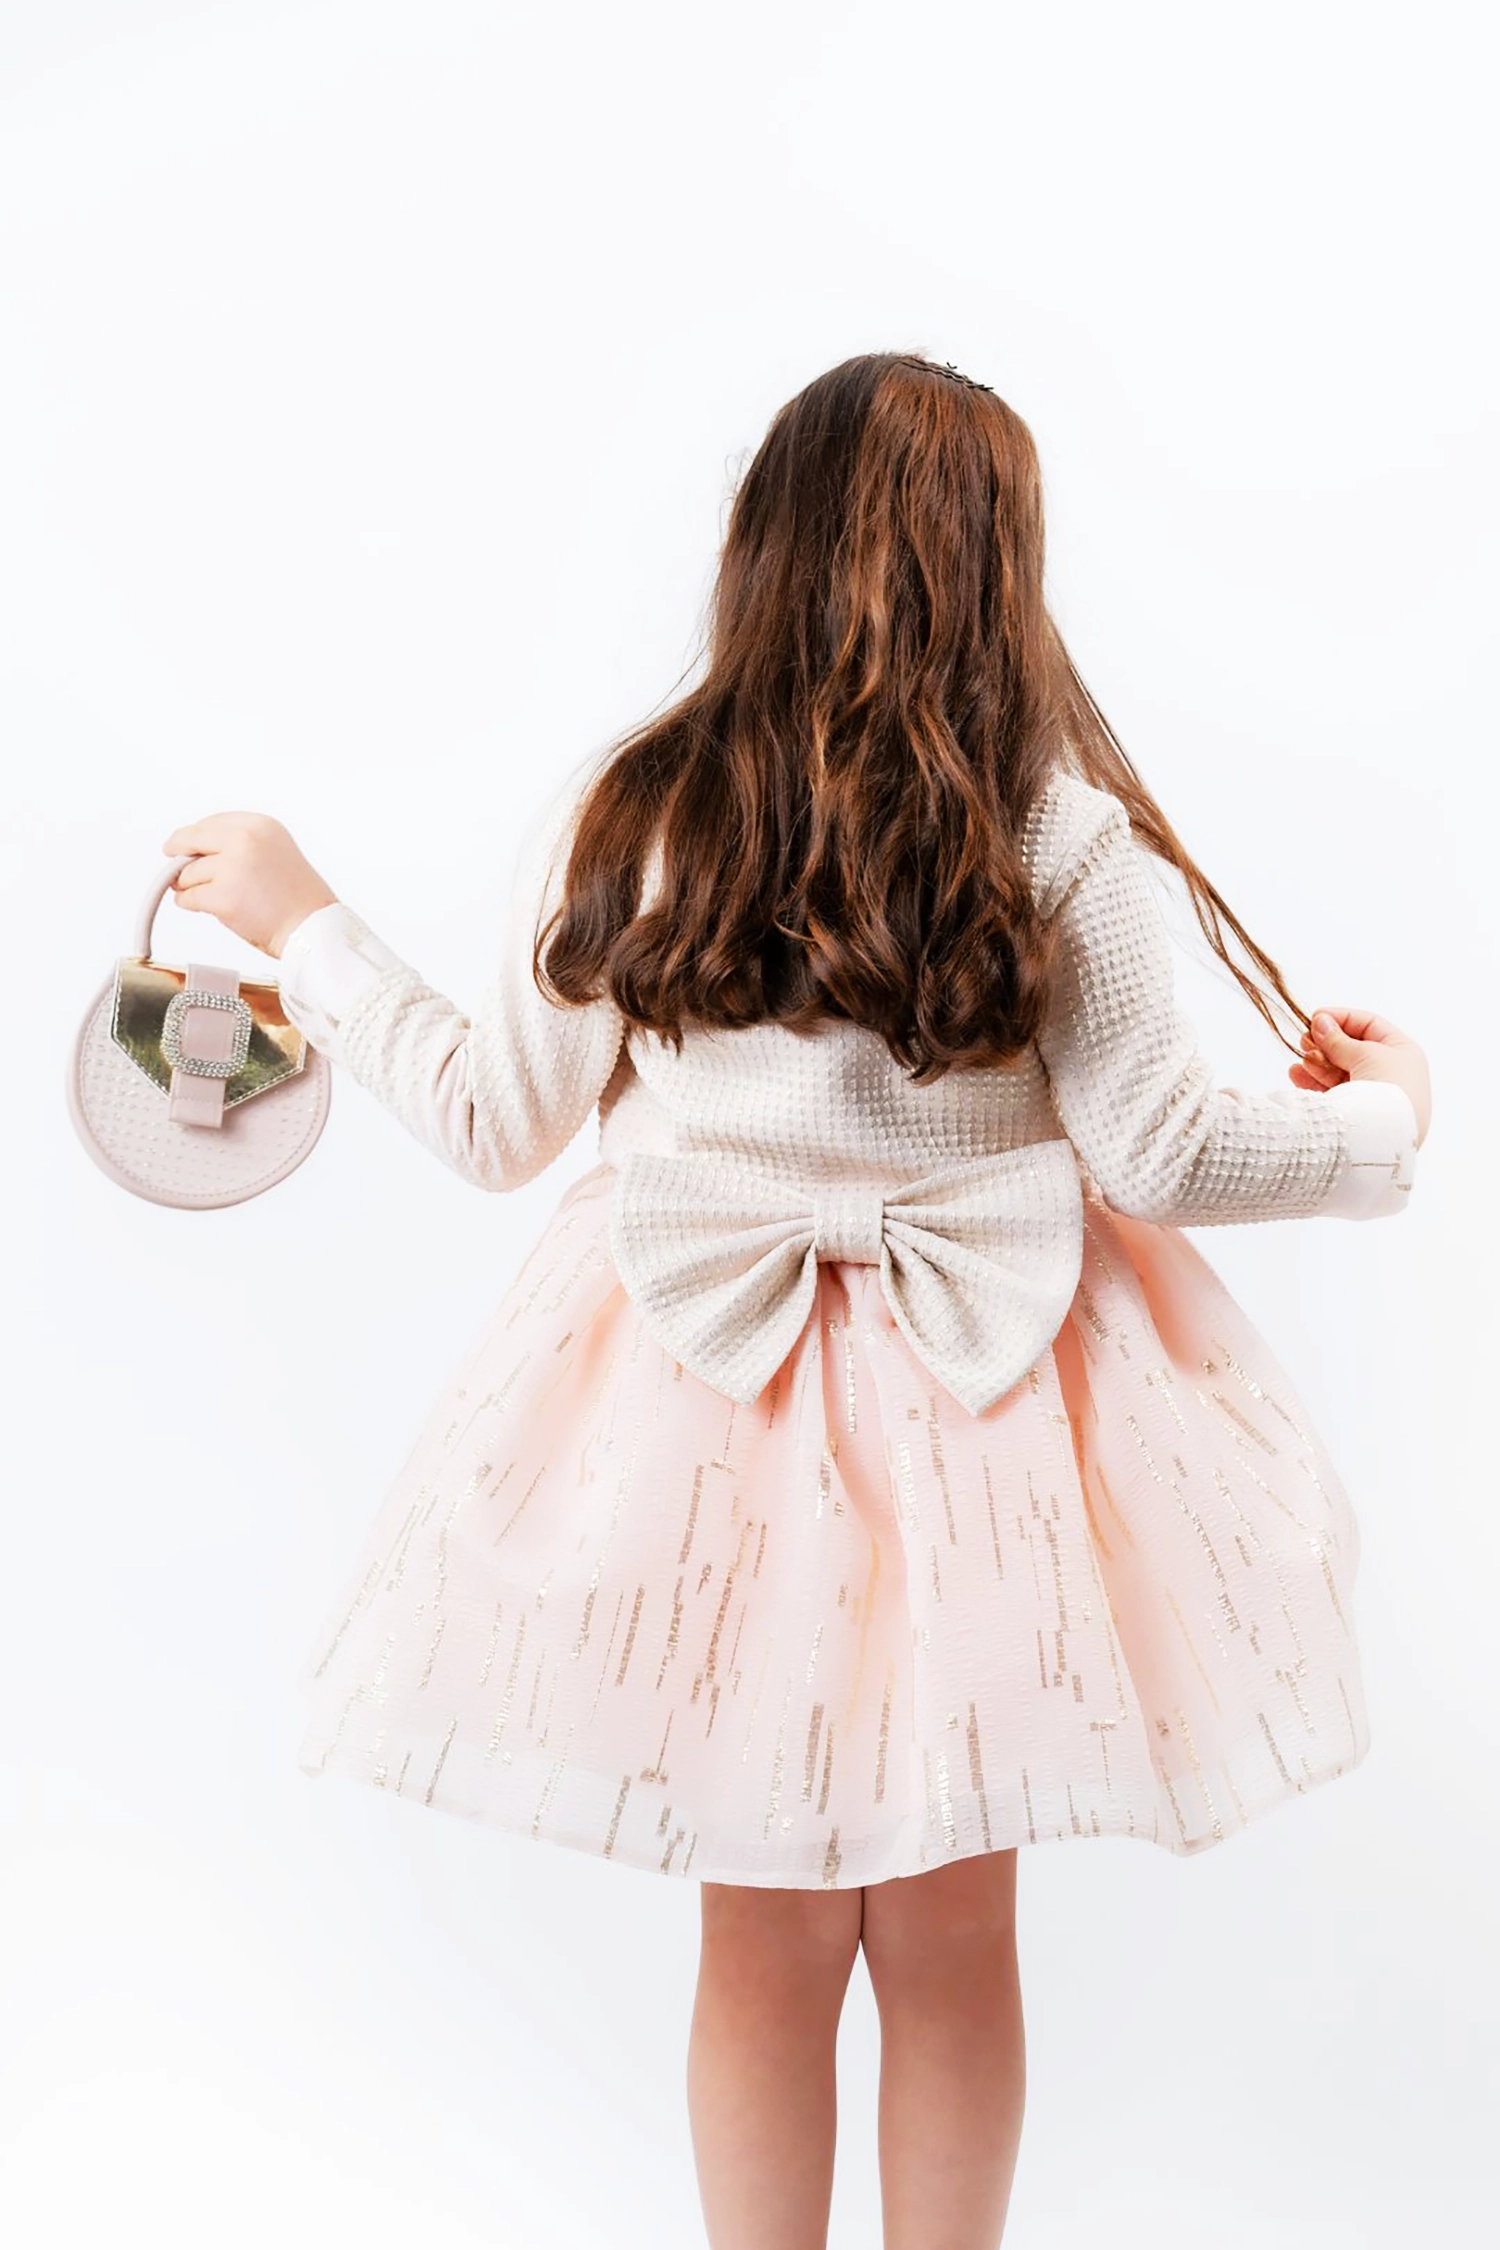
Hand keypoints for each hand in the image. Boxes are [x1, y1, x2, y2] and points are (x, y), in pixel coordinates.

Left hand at [160, 811, 338, 959]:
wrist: (314, 928)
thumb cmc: (298, 899)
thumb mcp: (275, 852)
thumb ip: (240, 844)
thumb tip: (193, 850)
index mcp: (260, 825)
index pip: (212, 822)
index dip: (194, 836)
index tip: (185, 844)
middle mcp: (245, 840)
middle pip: (190, 840)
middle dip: (178, 855)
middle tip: (174, 869)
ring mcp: (233, 868)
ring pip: (186, 873)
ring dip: (189, 886)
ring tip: (212, 897)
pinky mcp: (223, 897)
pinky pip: (187, 897)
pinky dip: (189, 903)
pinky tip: (206, 908)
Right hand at [1288, 1005, 1431, 1148]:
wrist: (1387, 1139)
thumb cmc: (1388, 1089)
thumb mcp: (1366, 1053)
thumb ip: (1339, 1038)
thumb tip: (1320, 1021)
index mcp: (1404, 1053)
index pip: (1370, 1025)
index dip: (1342, 1018)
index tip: (1315, 1017)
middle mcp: (1392, 1074)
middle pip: (1353, 1049)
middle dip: (1326, 1043)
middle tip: (1304, 1039)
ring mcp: (1374, 1097)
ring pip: (1340, 1072)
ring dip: (1317, 1063)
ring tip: (1300, 1061)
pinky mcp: (1357, 1117)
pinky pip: (1333, 1094)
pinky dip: (1314, 1082)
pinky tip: (1297, 1075)